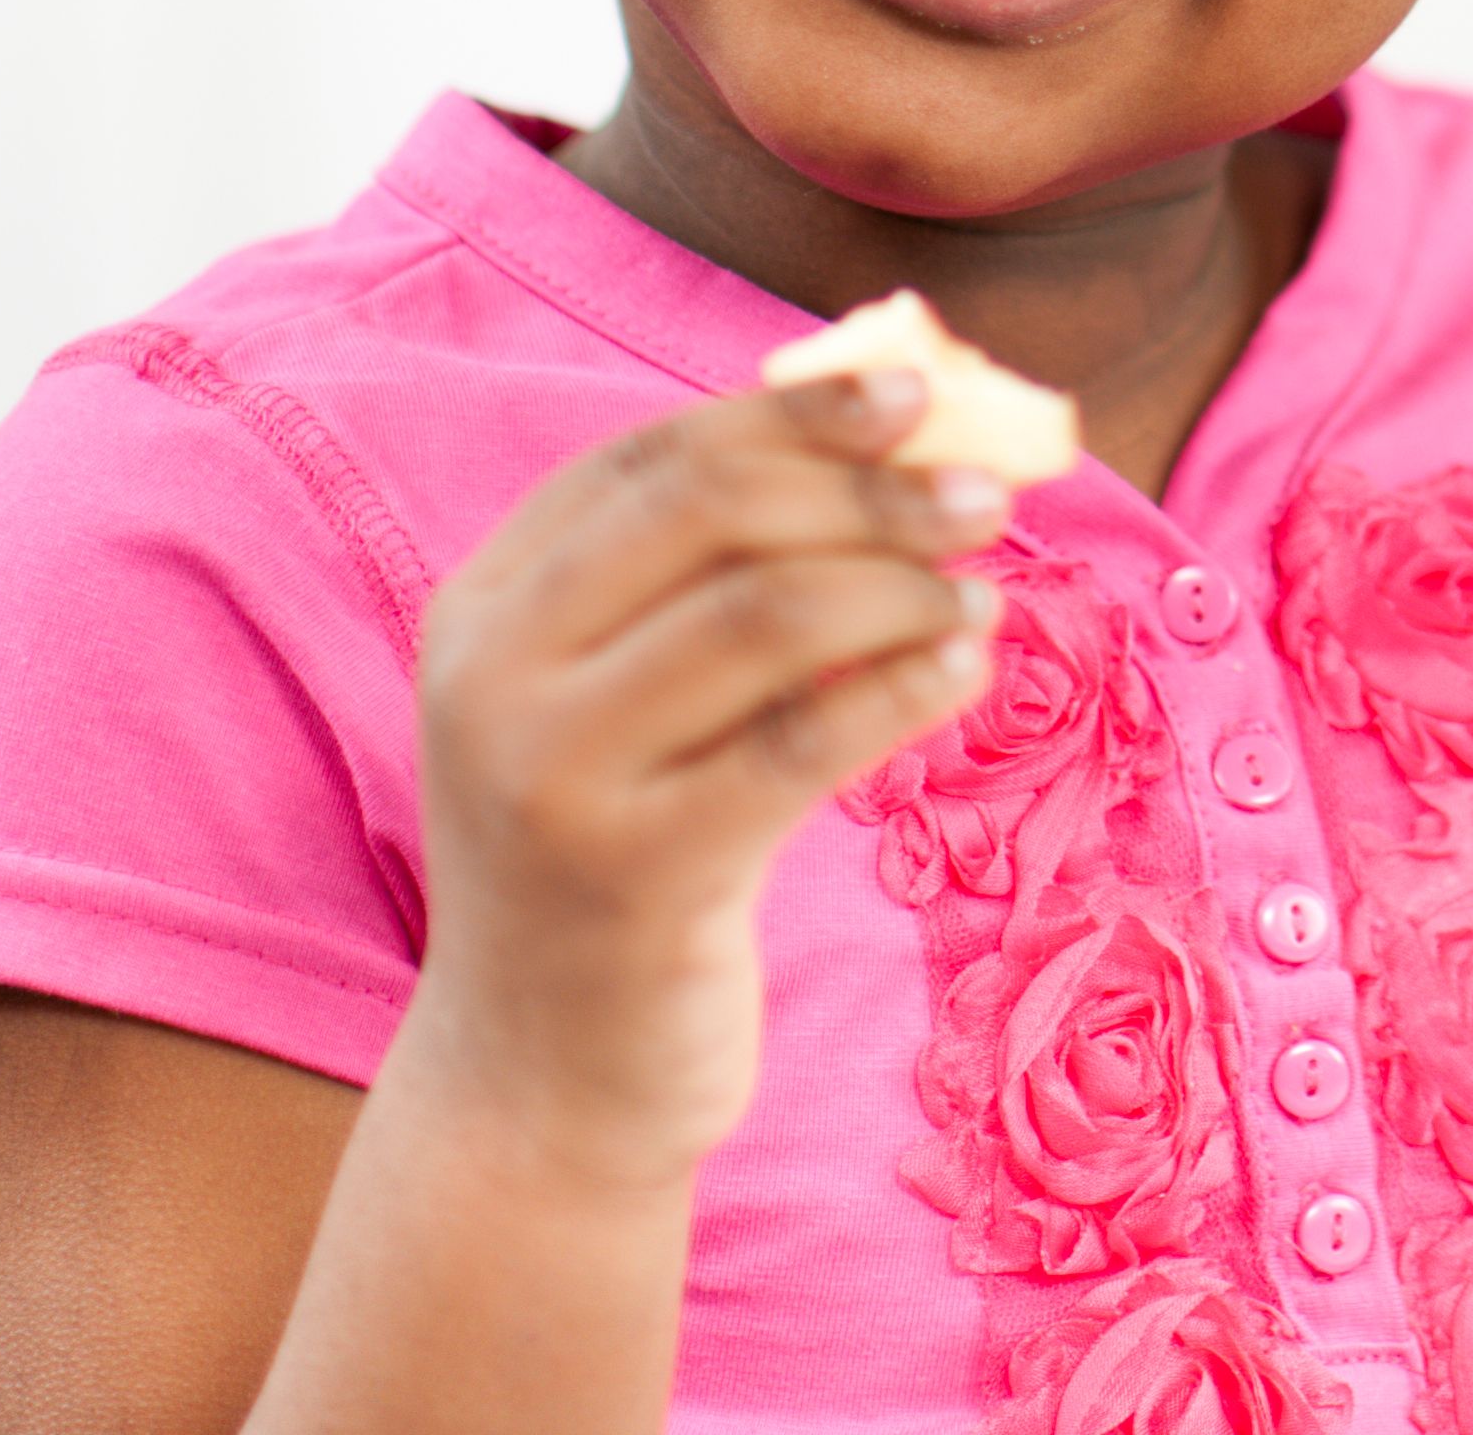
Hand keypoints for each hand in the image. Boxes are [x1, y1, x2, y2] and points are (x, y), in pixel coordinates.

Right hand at [391, 360, 1013, 1188]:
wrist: (541, 1081)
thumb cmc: (625, 856)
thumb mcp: (630, 705)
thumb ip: (718, 581)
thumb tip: (901, 433)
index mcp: (486, 607)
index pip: (653, 457)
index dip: (795, 411)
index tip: (918, 390)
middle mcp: (495, 678)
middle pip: (710, 511)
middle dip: (867, 483)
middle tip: (987, 490)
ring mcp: (553, 779)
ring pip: (764, 613)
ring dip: (903, 583)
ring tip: (984, 592)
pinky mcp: (634, 877)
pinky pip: (799, 746)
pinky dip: (902, 686)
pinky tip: (969, 668)